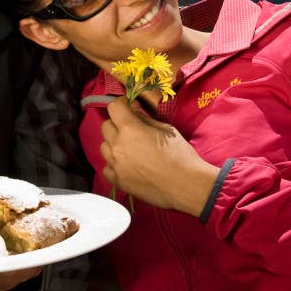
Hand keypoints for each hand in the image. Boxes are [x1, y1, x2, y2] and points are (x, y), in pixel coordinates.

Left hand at [101, 97, 218, 216]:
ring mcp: (116, 165)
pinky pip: (107, 167)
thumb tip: (132, 108)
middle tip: (132, 129)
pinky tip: (127, 165)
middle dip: (117, 123)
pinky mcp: (118, 181)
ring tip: (130, 149)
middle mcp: (118, 146)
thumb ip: (144, 118)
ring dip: (114, 143)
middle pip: (105, 126)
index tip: (129, 107)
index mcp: (130, 129)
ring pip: (104, 146)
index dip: (121, 104)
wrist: (186, 185)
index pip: (113, 107)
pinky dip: (114, 164)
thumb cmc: (180, 155)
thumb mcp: (165, 129)